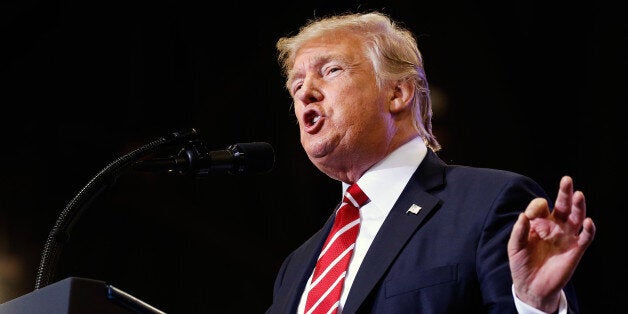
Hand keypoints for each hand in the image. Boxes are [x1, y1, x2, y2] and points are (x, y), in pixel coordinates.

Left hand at [508, 176, 595, 312]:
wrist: (531, 286)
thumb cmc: (521, 264)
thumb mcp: (514, 247)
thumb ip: (518, 232)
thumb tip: (523, 215)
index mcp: (538, 223)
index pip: (540, 206)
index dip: (536, 207)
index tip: (529, 217)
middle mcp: (554, 226)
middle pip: (562, 205)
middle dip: (564, 193)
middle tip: (566, 180)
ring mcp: (566, 237)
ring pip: (576, 217)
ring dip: (578, 206)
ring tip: (578, 195)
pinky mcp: (576, 249)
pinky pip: (585, 237)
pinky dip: (589, 229)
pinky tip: (588, 221)